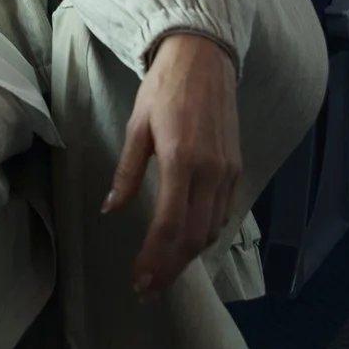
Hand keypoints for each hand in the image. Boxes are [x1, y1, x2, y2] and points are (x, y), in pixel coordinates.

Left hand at [104, 32, 243, 297]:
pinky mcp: (237, 168)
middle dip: (171, 268)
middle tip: (149, 289)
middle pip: (194, 237)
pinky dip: (205, 234)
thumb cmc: (163, 89)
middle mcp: (211, 172)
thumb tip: (112, 210)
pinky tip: (186, 241)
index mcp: (182, 161)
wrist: (204, 60)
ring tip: (163, 271)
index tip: (140, 281)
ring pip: (212, 229)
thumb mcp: (136, 126)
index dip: (154, 258)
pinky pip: (223, 213)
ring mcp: (229, 172)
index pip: (169, 225)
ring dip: (188, 255)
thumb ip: (127, 172)